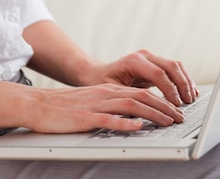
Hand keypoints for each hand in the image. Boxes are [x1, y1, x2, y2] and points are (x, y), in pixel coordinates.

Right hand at [25, 83, 183, 132]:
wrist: (39, 104)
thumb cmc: (65, 107)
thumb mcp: (93, 102)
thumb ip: (112, 106)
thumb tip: (134, 116)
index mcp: (108, 90)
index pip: (141, 92)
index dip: (161, 101)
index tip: (176, 110)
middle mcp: (105, 94)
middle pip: (141, 96)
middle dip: (164, 107)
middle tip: (180, 117)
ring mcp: (96, 105)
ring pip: (130, 105)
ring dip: (152, 113)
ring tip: (168, 121)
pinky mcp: (85, 117)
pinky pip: (108, 119)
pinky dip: (125, 123)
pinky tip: (137, 127)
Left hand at [88, 49, 199, 106]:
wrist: (97, 73)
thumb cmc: (102, 84)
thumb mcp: (113, 92)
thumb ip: (130, 97)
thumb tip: (147, 110)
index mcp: (133, 61)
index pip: (158, 73)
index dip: (170, 90)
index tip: (176, 105)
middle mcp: (143, 55)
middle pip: (170, 66)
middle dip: (182, 85)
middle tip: (187, 103)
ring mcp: (150, 57)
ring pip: (175, 65)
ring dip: (185, 81)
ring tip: (191, 99)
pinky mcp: (155, 62)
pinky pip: (174, 68)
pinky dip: (183, 79)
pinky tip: (189, 91)